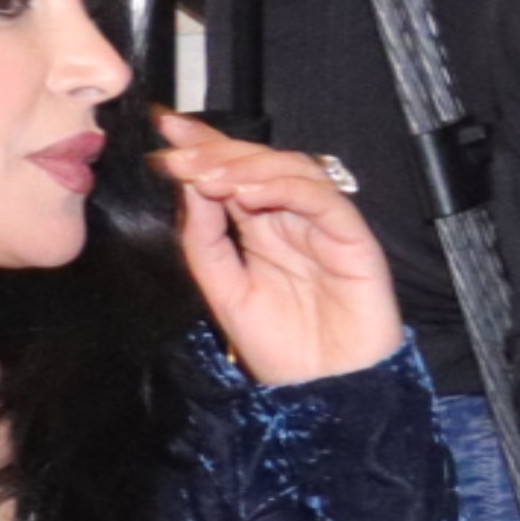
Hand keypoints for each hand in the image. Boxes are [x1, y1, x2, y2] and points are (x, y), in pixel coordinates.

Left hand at [153, 110, 402, 382]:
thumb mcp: (223, 291)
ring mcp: (324, 227)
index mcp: (262, 229)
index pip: (234, 174)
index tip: (166, 130)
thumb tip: (189, 188)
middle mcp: (293, 220)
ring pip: (294, 171)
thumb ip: (206, 241)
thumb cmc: (282, 349)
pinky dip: (286, 189)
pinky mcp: (353, 240)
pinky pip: (324, 199)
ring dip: (248, 167)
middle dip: (218, 152)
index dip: (204, 146)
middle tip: (180, 155)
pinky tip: (250, 195)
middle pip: (262, 163)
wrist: (324, 390)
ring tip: (208, 178)